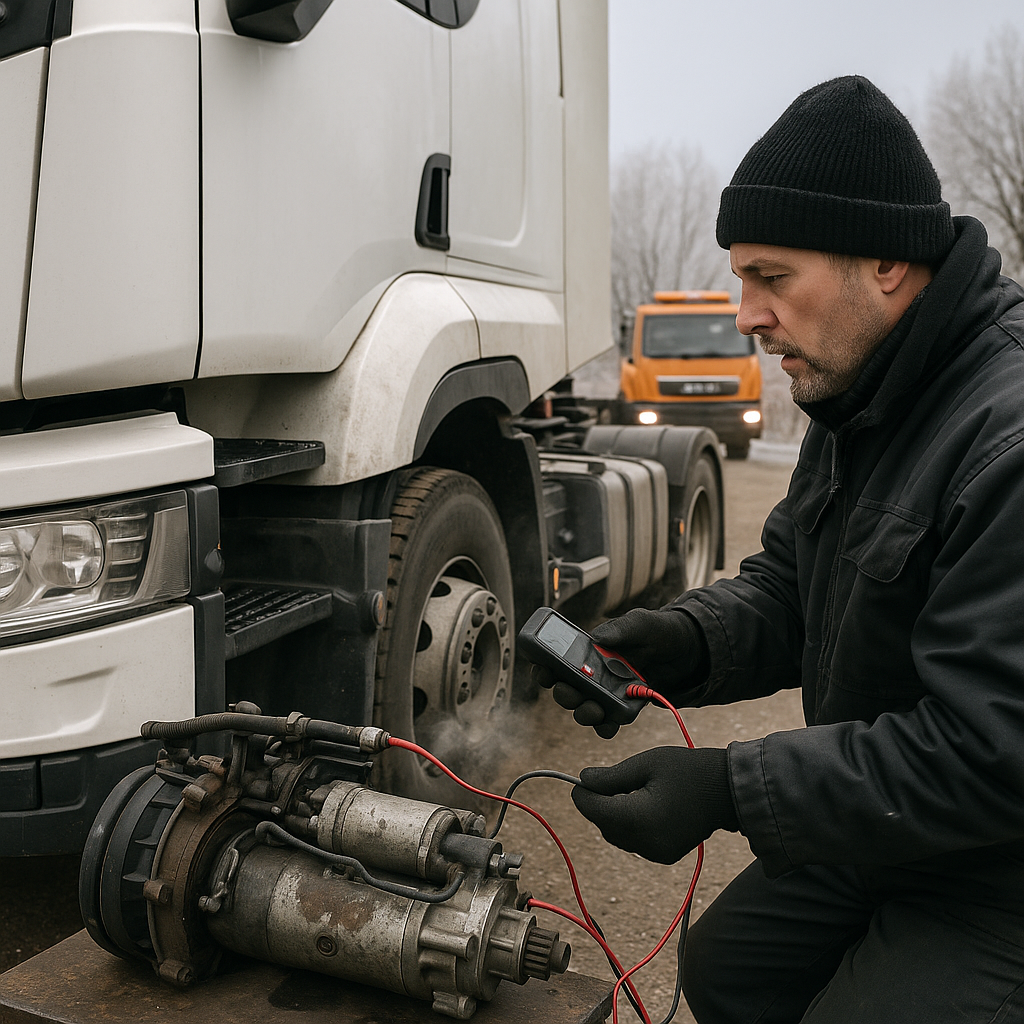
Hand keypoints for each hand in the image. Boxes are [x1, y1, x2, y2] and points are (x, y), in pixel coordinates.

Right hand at [532, 608, 707, 737]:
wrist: (687, 650)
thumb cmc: (658, 631)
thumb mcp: (640, 622)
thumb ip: (620, 629)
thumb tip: (597, 639)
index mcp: (588, 651)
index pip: (557, 662)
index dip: (544, 669)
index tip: (544, 673)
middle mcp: (593, 673)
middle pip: (567, 689)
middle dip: (564, 694)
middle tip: (571, 692)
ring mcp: (608, 693)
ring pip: (584, 709)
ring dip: (583, 713)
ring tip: (593, 710)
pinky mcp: (624, 708)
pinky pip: (608, 723)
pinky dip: (606, 727)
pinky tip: (609, 724)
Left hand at [571, 746, 737, 863]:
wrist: (728, 791)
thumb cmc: (688, 770)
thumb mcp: (646, 763)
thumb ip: (611, 776)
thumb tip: (582, 780)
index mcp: (638, 818)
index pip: (593, 810)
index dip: (583, 793)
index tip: (585, 778)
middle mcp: (645, 842)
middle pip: (603, 824)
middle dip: (600, 803)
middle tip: (615, 778)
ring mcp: (655, 853)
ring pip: (616, 835)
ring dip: (614, 814)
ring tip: (634, 789)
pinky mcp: (663, 855)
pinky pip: (633, 841)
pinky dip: (630, 824)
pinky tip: (646, 804)